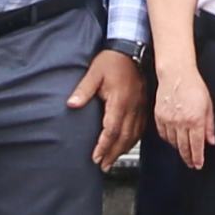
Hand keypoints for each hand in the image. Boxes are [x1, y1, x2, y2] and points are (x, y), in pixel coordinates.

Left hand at [75, 50, 150, 168]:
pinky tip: (126, 145)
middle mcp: (132, 107)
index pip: (111, 130)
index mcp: (120, 101)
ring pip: (133, 135)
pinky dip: (133, 140)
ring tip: (113, 161)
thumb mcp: (94, 73)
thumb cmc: (112, 60)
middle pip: (124, 137)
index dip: (104, 146)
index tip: (96, 157)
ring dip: (123, 150)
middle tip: (104, 166)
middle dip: (113, 154)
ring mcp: (140, 107)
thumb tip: (71, 104)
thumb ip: (83, 90)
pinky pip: (140, 128)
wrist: (131, 49)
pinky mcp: (143, 105)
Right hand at [152, 63, 214, 172]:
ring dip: (179, 150)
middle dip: (188, 158)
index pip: (197, 146)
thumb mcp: (208, 105)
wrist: (176, 74)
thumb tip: (212, 140)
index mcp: (195, 119)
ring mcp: (168, 120)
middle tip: (191, 163)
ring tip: (184, 153)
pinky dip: (169, 140)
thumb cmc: (194, 86)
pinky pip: (163, 134)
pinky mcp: (159, 117)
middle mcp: (181, 122)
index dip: (198, 158)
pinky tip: (173, 140)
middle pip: (184, 148)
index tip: (198, 164)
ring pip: (173, 143)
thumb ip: (210, 125)